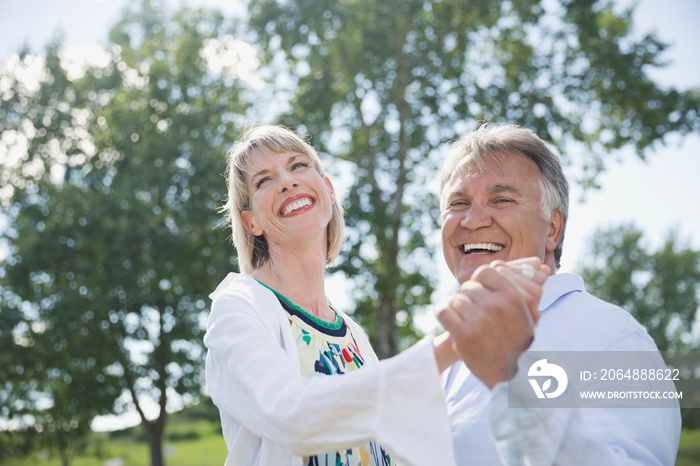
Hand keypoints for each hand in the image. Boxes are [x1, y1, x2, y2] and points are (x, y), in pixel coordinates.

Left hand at [435, 257, 549, 387]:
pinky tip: (449, 321)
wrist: (512, 374)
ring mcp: (479, 320)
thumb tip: (511, 262)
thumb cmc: (518, 340)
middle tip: (475, 314)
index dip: (479, 282)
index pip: (484, 271)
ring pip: (455, 300)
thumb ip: (514, 287)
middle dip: (469, 299)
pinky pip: (443, 311)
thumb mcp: (527, 312)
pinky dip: (443, 315)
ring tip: (467, 322)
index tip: (481, 294)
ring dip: (458, 310)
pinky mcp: (463, 334)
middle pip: (468, 287)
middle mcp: (495, 305)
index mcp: (512, 296)